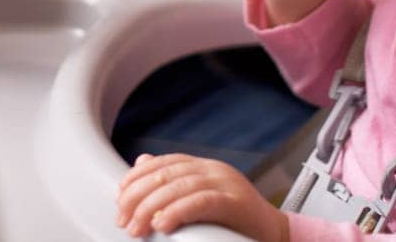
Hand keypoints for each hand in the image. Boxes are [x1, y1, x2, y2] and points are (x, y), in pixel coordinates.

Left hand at [115, 153, 286, 241]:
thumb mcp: (201, 201)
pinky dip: (178, 211)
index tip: (120, 197)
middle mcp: (214, 169)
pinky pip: (201, 201)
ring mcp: (226, 182)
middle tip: (124, 219)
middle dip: (138, 196)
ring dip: (152, 207)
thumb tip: (142, 162)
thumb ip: (174, 184)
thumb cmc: (237, 224)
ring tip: (137, 227)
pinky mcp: (235, 201)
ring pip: (180, 186)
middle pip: (167, 173)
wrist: (276, 236)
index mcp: (205, 167)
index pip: (164, 163)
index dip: (137, 177)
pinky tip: (162, 223)